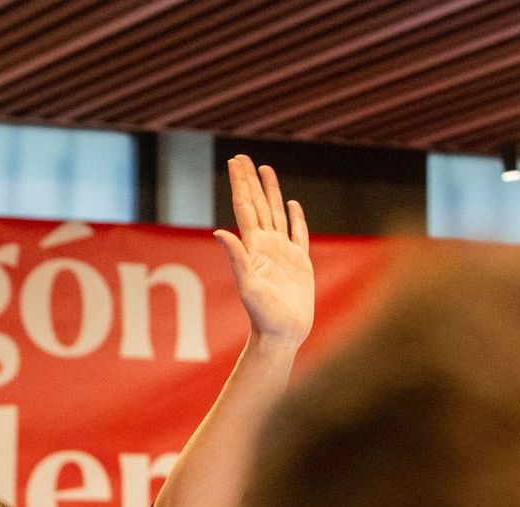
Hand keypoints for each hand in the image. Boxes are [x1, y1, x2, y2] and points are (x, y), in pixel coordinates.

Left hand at [215, 157, 313, 349]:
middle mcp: (266, 246)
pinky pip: (298, 233)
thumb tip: (219, 232)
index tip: (235, 161)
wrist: (282, 334)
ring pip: (276, 213)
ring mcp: (283, 253)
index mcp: (253, 247)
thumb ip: (236, 257)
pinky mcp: (300, 263)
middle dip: (250, 181)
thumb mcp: (247, 285)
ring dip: (270, 192)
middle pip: (257, 204)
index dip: (241, 184)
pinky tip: (292, 204)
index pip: (245, 207)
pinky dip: (296, 217)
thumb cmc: (263, 315)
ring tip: (265, 170)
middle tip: (243, 157)